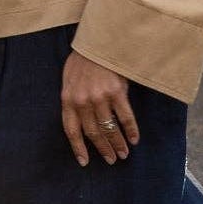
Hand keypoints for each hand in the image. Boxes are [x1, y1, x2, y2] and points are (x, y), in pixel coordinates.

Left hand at [61, 51, 138, 165]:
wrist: (99, 42)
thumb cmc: (83, 60)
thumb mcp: (69, 79)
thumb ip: (73, 99)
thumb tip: (80, 119)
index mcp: (68, 99)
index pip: (71, 130)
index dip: (78, 148)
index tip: (85, 162)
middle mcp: (83, 101)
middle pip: (93, 133)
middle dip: (103, 149)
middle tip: (111, 160)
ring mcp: (100, 97)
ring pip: (109, 128)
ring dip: (117, 144)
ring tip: (123, 154)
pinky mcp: (117, 92)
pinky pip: (125, 117)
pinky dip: (130, 130)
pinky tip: (134, 139)